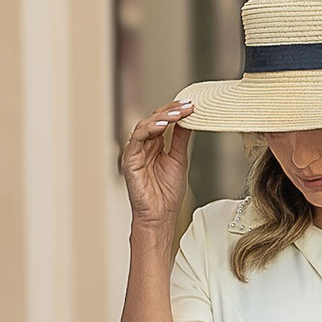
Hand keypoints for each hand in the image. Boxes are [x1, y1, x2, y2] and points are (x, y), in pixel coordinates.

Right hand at [121, 99, 193, 230]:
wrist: (160, 216)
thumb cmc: (167, 194)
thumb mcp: (179, 159)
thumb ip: (180, 139)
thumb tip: (188, 120)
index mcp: (155, 145)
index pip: (164, 120)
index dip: (176, 111)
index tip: (192, 105)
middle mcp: (144, 145)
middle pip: (154, 119)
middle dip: (171, 110)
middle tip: (187, 106)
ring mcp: (136, 152)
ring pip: (145, 125)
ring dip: (162, 117)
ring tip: (178, 114)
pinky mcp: (129, 160)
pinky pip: (137, 139)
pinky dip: (149, 129)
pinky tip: (163, 126)